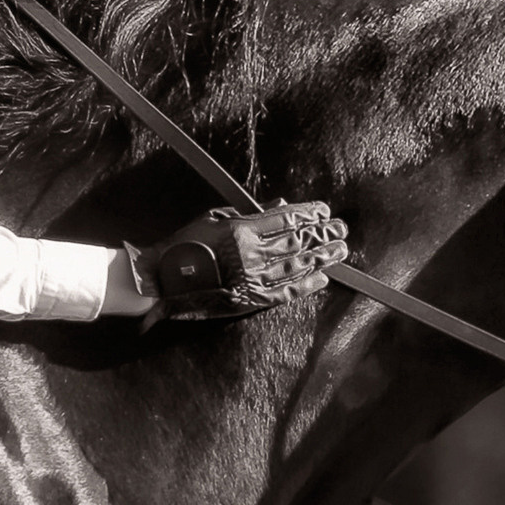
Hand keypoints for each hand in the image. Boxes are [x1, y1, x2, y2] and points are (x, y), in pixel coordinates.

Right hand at [130, 200, 348, 320]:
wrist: (162, 282)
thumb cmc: (185, 245)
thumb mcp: (214, 217)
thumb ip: (249, 211)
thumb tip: (282, 204)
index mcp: (240, 230)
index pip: (286, 219)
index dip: (309, 214)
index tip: (324, 211)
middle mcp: (250, 255)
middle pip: (297, 242)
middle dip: (323, 234)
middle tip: (342, 229)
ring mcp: (252, 279)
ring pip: (297, 266)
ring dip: (322, 258)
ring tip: (340, 251)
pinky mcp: (250, 300)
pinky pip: (285, 292)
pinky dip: (306, 285)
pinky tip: (321, 278)